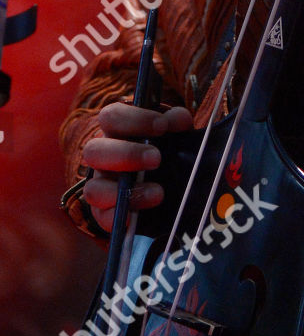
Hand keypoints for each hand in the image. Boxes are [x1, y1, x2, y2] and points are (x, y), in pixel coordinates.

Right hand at [81, 103, 193, 233]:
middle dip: (126, 154)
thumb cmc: (163, 149)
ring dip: (125, 191)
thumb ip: (175, 122)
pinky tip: (136, 216)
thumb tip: (179, 120)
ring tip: (157, 192)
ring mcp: (100, 186)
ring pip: (93, 189)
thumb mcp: (171, 133)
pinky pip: (101, 218)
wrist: (164, 185)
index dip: (133, 119)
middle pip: (93, 151)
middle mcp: (102, 158)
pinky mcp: (103, 214)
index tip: (162, 126)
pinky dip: (119, 216)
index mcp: (115, 132)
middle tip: (156, 158)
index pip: (110, 116)